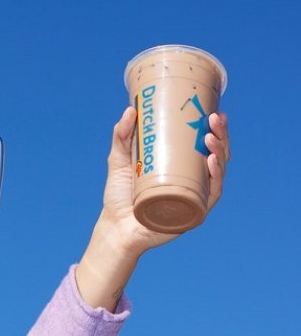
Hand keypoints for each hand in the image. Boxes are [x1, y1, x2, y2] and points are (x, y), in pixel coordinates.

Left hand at [97, 107, 229, 256]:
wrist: (114, 226)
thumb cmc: (119, 195)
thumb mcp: (119, 160)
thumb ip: (122, 135)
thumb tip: (130, 109)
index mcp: (181, 169)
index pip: (204, 146)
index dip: (214, 130)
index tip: (215, 111)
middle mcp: (192, 182)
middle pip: (216, 156)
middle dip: (220, 136)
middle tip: (214, 118)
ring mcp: (194, 197)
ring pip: (217, 173)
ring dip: (220, 152)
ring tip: (210, 137)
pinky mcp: (192, 212)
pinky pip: (211, 195)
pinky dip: (215, 178)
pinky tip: (213, 162)